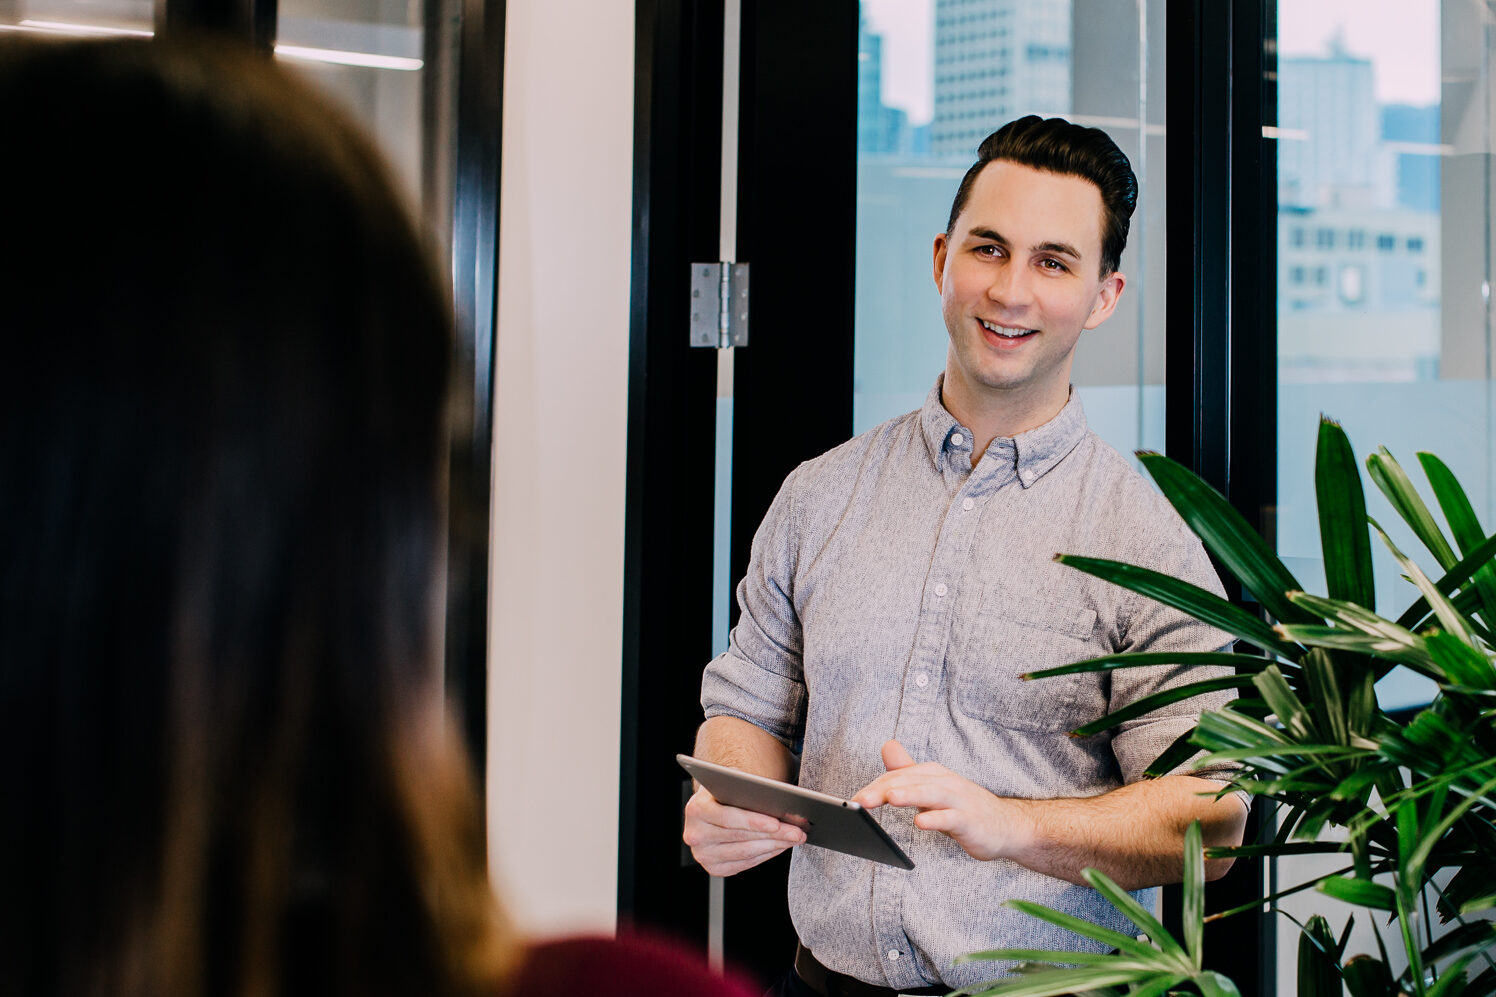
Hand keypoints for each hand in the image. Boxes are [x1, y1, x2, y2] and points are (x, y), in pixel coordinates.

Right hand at [682, 785, 805, 875]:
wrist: (712, 804)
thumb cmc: (727, 791)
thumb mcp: (735, 783)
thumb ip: (750, 791)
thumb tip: (781, 802)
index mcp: (696, 809)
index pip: (728, 818)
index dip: (754, 821)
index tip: (776, 823)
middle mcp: (695, 834)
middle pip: (741, 837)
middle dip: (774, 835)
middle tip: (797, 831)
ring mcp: (703, 854)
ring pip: (746, 853)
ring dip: (774, 845)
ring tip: (794, 838)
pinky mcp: (713, 867)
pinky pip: (745, 863)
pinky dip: (766, 854)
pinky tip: (780, 846)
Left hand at [852, 740, 1023, 861]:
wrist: (1006, 826)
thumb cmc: (964, 807)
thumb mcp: (933, 788)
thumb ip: (909, 770)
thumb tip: (887, 746)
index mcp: (932, 774)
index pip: (898, 777)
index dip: (875, 786)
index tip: (854, 799)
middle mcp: (944, 782)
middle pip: (910, 781)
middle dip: (884, 789)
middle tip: (860, 800)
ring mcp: (959, 800)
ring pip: (931, 794)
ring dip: (910, 794)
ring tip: (890, 799)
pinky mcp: (970, 820)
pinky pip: (952, 819)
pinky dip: (936, 819)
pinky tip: (921, 822)